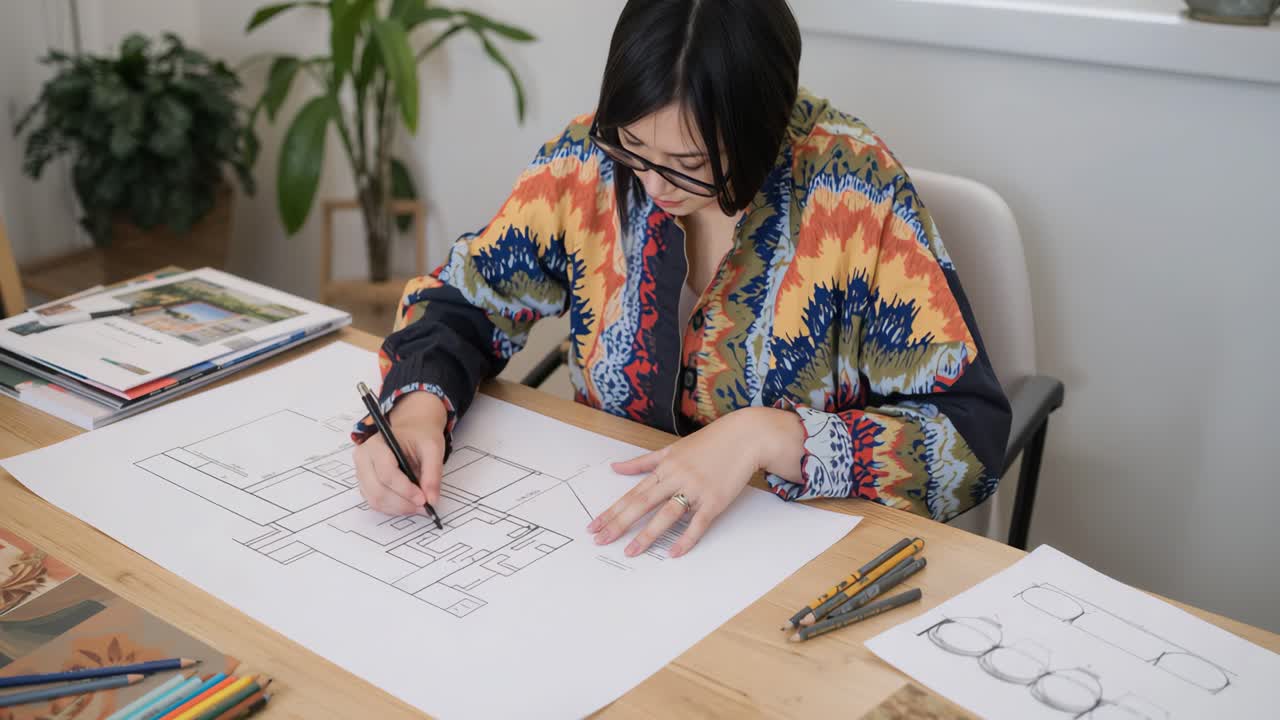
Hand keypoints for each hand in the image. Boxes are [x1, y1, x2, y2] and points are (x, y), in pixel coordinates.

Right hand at [353, 391, 448, 514]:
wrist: (411, 430)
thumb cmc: (419, 436)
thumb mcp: (433, 448)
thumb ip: (433, 473)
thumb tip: (432, 500)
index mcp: (376, 444)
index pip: (386, 473)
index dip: (405, 490)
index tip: (423, 499)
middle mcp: (363, 458)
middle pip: (377, 490)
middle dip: (402, 503)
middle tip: (424, 507)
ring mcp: (361, 473)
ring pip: (375, 500)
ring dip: (398, 508)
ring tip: (418, 507)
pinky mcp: (365, 484)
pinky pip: (375, 502)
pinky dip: (393, 508)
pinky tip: (408, 504)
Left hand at [586, 407, 804, 557]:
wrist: (745, 436)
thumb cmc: (710, 442)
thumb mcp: (672, 448)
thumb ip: (643, 462)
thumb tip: (616, 468)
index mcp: (664, 468)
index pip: (632, 493)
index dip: (612, 511)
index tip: (594, 525)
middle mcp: (676, 478)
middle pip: (642, 504)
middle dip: (619, 524)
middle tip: (600, 540)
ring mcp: (695, 489)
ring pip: (666, 515)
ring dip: (647, 535)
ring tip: (630, 552)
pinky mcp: (715, 500)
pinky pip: (698, 523)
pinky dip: (686, 539)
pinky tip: (674, 553)